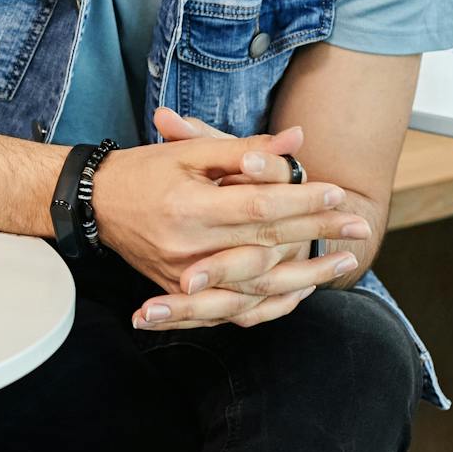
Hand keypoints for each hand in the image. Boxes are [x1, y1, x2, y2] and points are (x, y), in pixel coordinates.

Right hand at [122, 108, 364, 329]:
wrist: (94, 204)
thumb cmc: (142, 170)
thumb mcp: (189, 152)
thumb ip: (244, 149)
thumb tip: (295, 142)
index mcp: (189, 207)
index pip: (259, 207)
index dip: (301, 200)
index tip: (338, 192)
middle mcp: (188, 247)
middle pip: (266, 246)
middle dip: (316, 234)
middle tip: (358, 225)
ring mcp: (183, 276)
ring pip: (256, 285)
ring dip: (306, 275)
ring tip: (343, 261)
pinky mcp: (180, 292)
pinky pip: (233, 309)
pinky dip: (271, 304)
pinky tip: (302, 293)